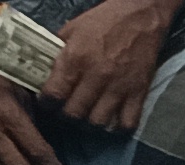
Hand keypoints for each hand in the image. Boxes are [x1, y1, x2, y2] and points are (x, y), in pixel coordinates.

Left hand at [47, 0, 175, 131]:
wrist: (140, 17)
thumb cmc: (103, 21)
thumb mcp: (72, 29)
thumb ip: (58, 52)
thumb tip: (43, 70)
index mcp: (75, 59)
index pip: (54, 94)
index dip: (46, 103)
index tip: (47, 102)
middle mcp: (96, 76)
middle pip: (74, 113)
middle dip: (66, 115)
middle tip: (66, 109)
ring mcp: (119, 87)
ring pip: (98, 122)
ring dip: (89, 122)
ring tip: (87, 114)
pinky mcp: (138, 92)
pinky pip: (126, 123)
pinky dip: (117, 127)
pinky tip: (112, 119)